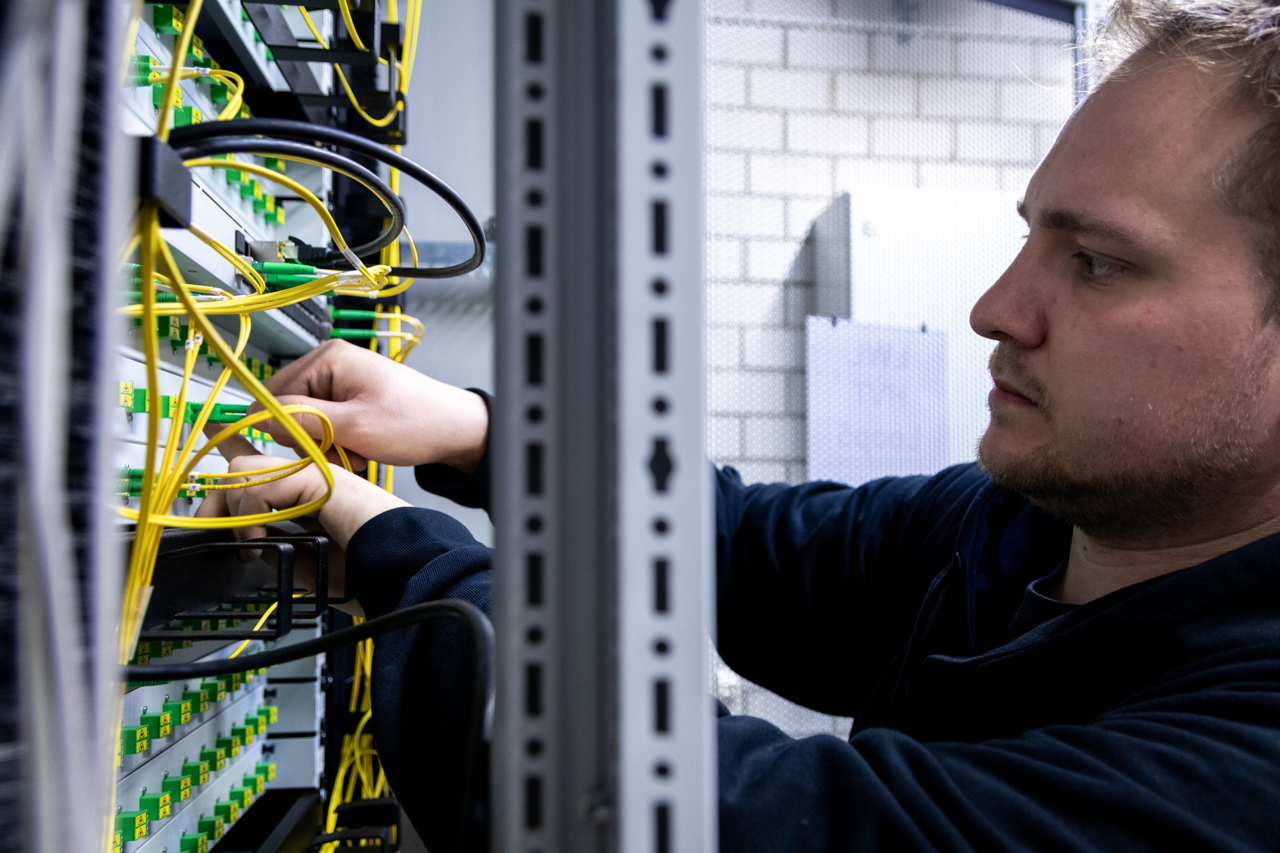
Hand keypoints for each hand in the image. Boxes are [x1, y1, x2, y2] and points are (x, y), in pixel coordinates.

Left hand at [195, 434, 407, 550]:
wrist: (399, 571)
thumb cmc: (364, 569)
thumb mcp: (303, 559)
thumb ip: (275, 541)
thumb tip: (245, 533)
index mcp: (309, 491)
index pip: (262, 459)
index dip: (232, 445)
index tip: (210, 429)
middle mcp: (311, 474)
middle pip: (243, 464)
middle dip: (217, 501)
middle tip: (213, 531)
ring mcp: (316, 471)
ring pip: (245, 471)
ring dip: (237, 514)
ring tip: (254, 543)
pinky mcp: (318, 476)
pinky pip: (259, 485)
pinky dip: (249, 516)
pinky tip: (263, 537)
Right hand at [250, 339, 488, 471]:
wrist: (456, 430)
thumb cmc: (416, 422)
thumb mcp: (353, 426)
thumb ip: (303, 420)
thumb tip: (258, 417)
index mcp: (328, 358)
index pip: (274, 392)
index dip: (284, 426)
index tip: (307, 447)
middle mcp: (331, 363)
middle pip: (290, 409)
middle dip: (313, 439)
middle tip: (343, 450)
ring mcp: (342, 381)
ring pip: (309, 423)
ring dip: (329, 445)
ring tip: (358, 450)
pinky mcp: (352, 399)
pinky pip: (328, 426)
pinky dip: (342, 443)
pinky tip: (363, 449)